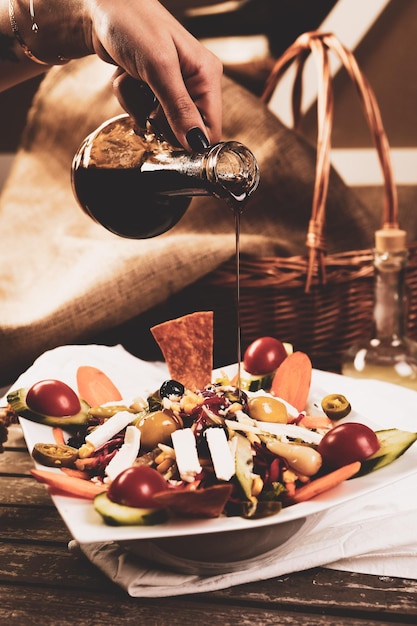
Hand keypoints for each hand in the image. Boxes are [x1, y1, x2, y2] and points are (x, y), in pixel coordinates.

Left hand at [88, 0, 222, 148]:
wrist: (100, 6)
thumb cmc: (132, 24)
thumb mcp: (158, 68)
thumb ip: (179, 109)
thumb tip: (196, 144)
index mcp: (206, 76)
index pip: (210, 129)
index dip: (190, 141)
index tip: (167, 135)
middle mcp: (194, 83)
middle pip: (182, 131)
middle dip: (158, 119)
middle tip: (147, 96)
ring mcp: (173, 86)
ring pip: (159, 123)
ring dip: (138, 106)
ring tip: (133, 78)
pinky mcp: (154, 88)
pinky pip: (143, 111)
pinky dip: (128, 98)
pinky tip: (126, 75)